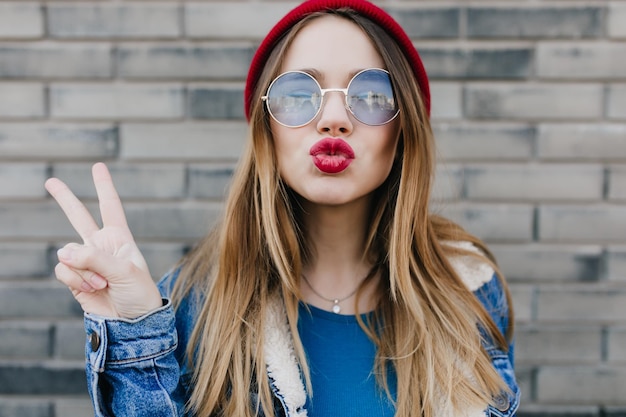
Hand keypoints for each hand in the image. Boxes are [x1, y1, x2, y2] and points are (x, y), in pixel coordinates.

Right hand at [45, 162, 162, 318]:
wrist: (132, 323)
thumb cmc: (139, 294)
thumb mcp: (125, 271)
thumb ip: (94, 258)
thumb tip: (62, 252)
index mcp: (119, 238)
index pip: (110, 207)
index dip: (104, 186)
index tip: (98, 166)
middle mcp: (101, 246)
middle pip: (79, 217)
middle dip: (65, 199)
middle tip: (50, 181)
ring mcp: (86, 262)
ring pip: (68, 253)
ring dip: (83, 270)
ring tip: (103, 283)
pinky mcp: (74, 279)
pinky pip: (63, 270)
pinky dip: (76, 280)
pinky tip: (93, 288)